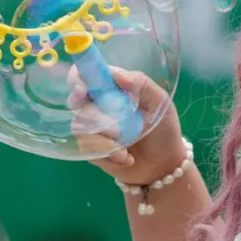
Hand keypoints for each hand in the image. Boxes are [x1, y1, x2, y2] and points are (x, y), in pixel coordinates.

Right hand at [67, 66, 187, 187]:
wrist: (164, 165)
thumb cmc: (164, 129)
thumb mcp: (160, 103)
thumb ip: (142, 84)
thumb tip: (118, 75)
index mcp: (111, 89)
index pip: (84, 76)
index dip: (78, 80)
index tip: (83, 91)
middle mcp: (97, 105)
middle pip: (76, 103)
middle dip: (94, 117)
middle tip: (116, 130)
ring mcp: (92, 128)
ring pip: (79, 127)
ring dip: (103, 140)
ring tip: (125, 149)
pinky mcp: (91, 149)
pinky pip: (87, 148)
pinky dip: (108, 154)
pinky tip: (126, 158)